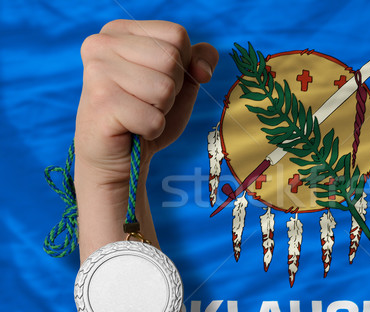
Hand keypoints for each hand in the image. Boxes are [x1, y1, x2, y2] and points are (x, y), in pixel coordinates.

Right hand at [74, 20, 218, 187]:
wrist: (117, 154)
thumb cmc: (147, 112)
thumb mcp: (180, 81)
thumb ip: (199, 60)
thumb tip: (203, 70)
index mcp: (120, 30)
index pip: (177, 35)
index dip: (181, 65)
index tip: (157, 80)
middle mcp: (101, 44)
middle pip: (171, 59)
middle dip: (172, 89)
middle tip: (147, 101)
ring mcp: (97, 73)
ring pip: (165, 89)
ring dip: (161, 110)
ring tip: (138, 113)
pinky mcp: (101, 104)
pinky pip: (154, 119)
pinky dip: (152, 130)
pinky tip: (132, 128)